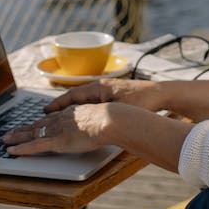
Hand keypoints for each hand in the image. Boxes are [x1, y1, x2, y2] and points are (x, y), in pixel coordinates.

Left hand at [2, 104, 112, 154]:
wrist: (108, 121)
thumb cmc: (110, 121)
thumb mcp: (100, 121)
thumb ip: (93, 125)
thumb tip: (96, 130)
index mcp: (71, 113)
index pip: (50, 118)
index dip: (39, 122)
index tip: (31, 124)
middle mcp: (60, 119)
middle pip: (37, 124)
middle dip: (23, 129)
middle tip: (10, 132)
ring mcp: (57, 129)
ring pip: (32, 134)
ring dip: (17, 137)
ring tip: (5, 140)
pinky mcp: (56, 141)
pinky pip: (34, 146)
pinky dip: (21, 149)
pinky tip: (12, 151)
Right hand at [43, 78, 164, 112]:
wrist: (162, 94)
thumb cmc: (143, 101)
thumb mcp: (120, 109)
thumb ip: (103, 114)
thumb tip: (88, 121)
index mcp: (99, 87)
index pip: (72, 95)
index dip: (58, 104)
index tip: (45, 111)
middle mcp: (102, 87)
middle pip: (76, 97)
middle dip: (61, 106)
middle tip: (46, 115)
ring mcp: (108, 90)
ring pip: (84, 100)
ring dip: (72, 108)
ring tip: (60, 117)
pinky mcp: (115, 95)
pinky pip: (93, 102)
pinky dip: (84, 109)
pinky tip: (82, 116)